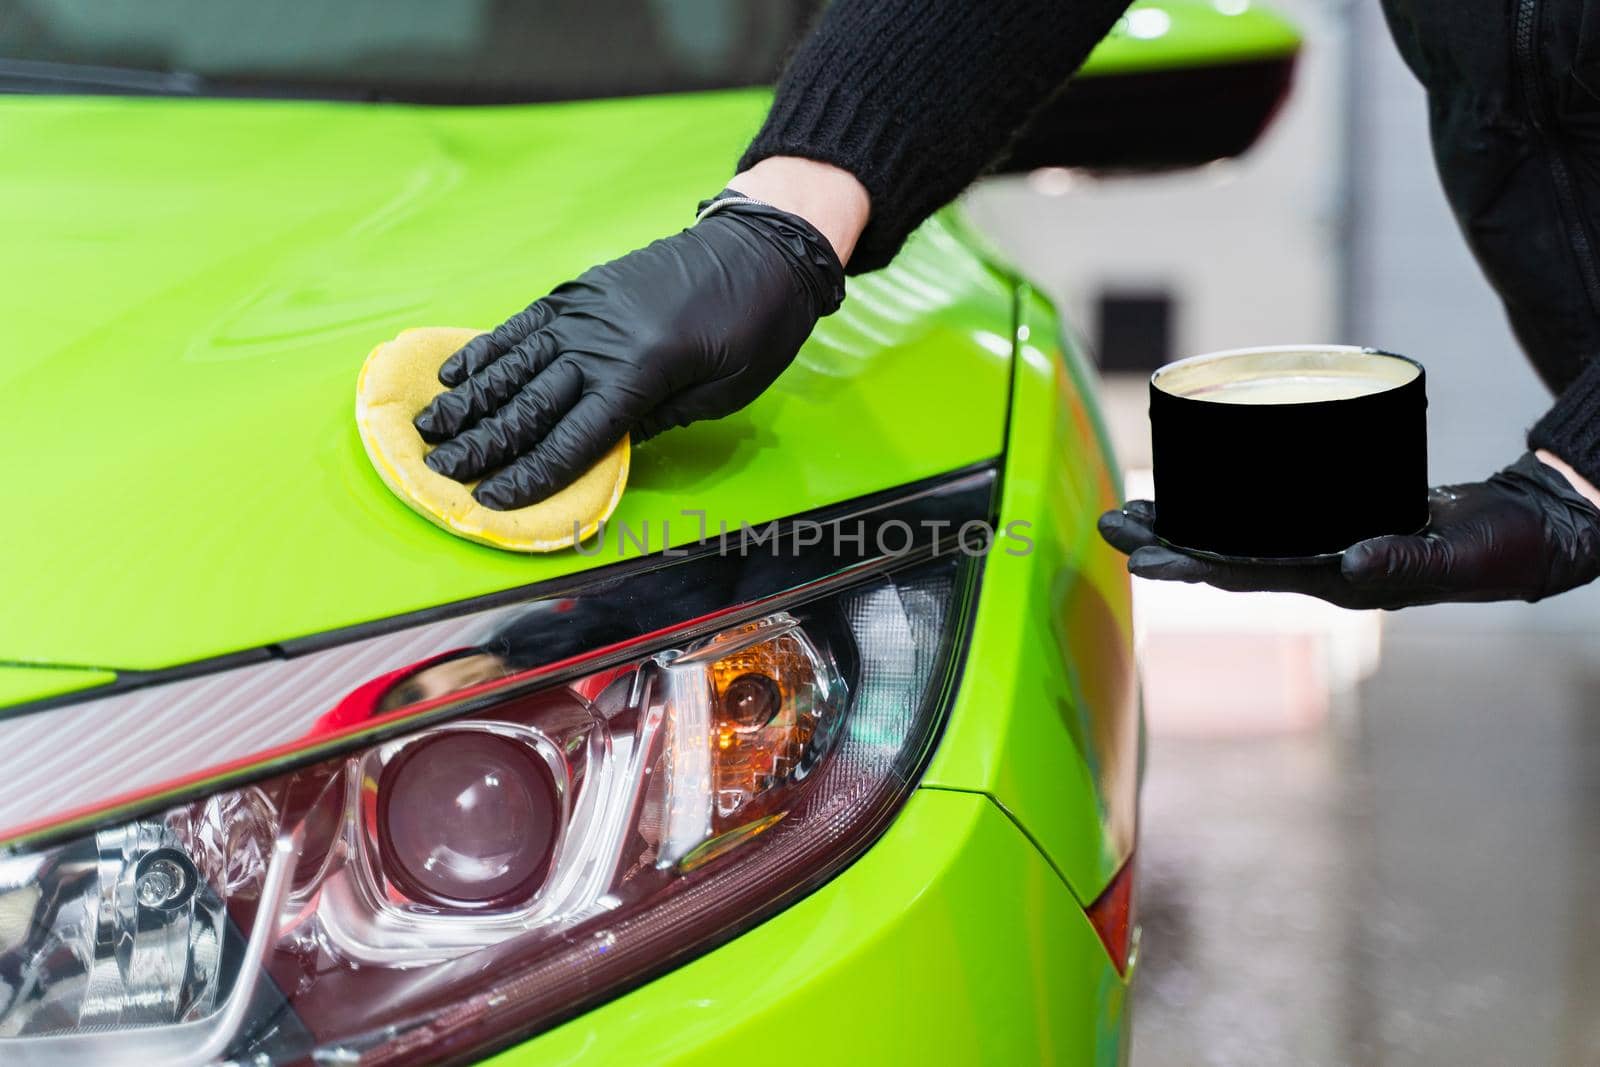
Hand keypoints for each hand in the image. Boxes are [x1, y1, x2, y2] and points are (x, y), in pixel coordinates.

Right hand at [414, 189, 844, 508]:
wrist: (762, 249)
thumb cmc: (756, 328)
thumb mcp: (722, 393)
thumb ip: (656, 420)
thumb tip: (601, 449)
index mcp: (641, 372)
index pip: (572, 437)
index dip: (530, 473)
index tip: (491, 500)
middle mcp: (600, 340)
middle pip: (529, 403)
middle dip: (482, 443)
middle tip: (438, 469)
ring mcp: (584, 310)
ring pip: (514, 363)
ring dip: (468, 400)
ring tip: (429, 427)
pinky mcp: (580, 291)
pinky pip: (524, 324)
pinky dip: (487, 349)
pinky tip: (456, 373)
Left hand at [1097, 453, 1599, 608]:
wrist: (1539, 532)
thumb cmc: (1507, 549)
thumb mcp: (1465, 554)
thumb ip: (1409, 558)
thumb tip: (1348, 562)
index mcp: (1342, 582)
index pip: (1248, 573)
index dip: (1191, 562)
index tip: (1139, 553)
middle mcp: (1325, 569)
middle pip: (1227, 557)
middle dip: (1167, 542)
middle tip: (1109, 523)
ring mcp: (1329, 548)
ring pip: (1241, 538)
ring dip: (1188, 523)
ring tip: (1136, 509)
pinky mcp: (1341, 520)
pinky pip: (1269, 518)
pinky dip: (1230, 505)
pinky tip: (1206, 490)